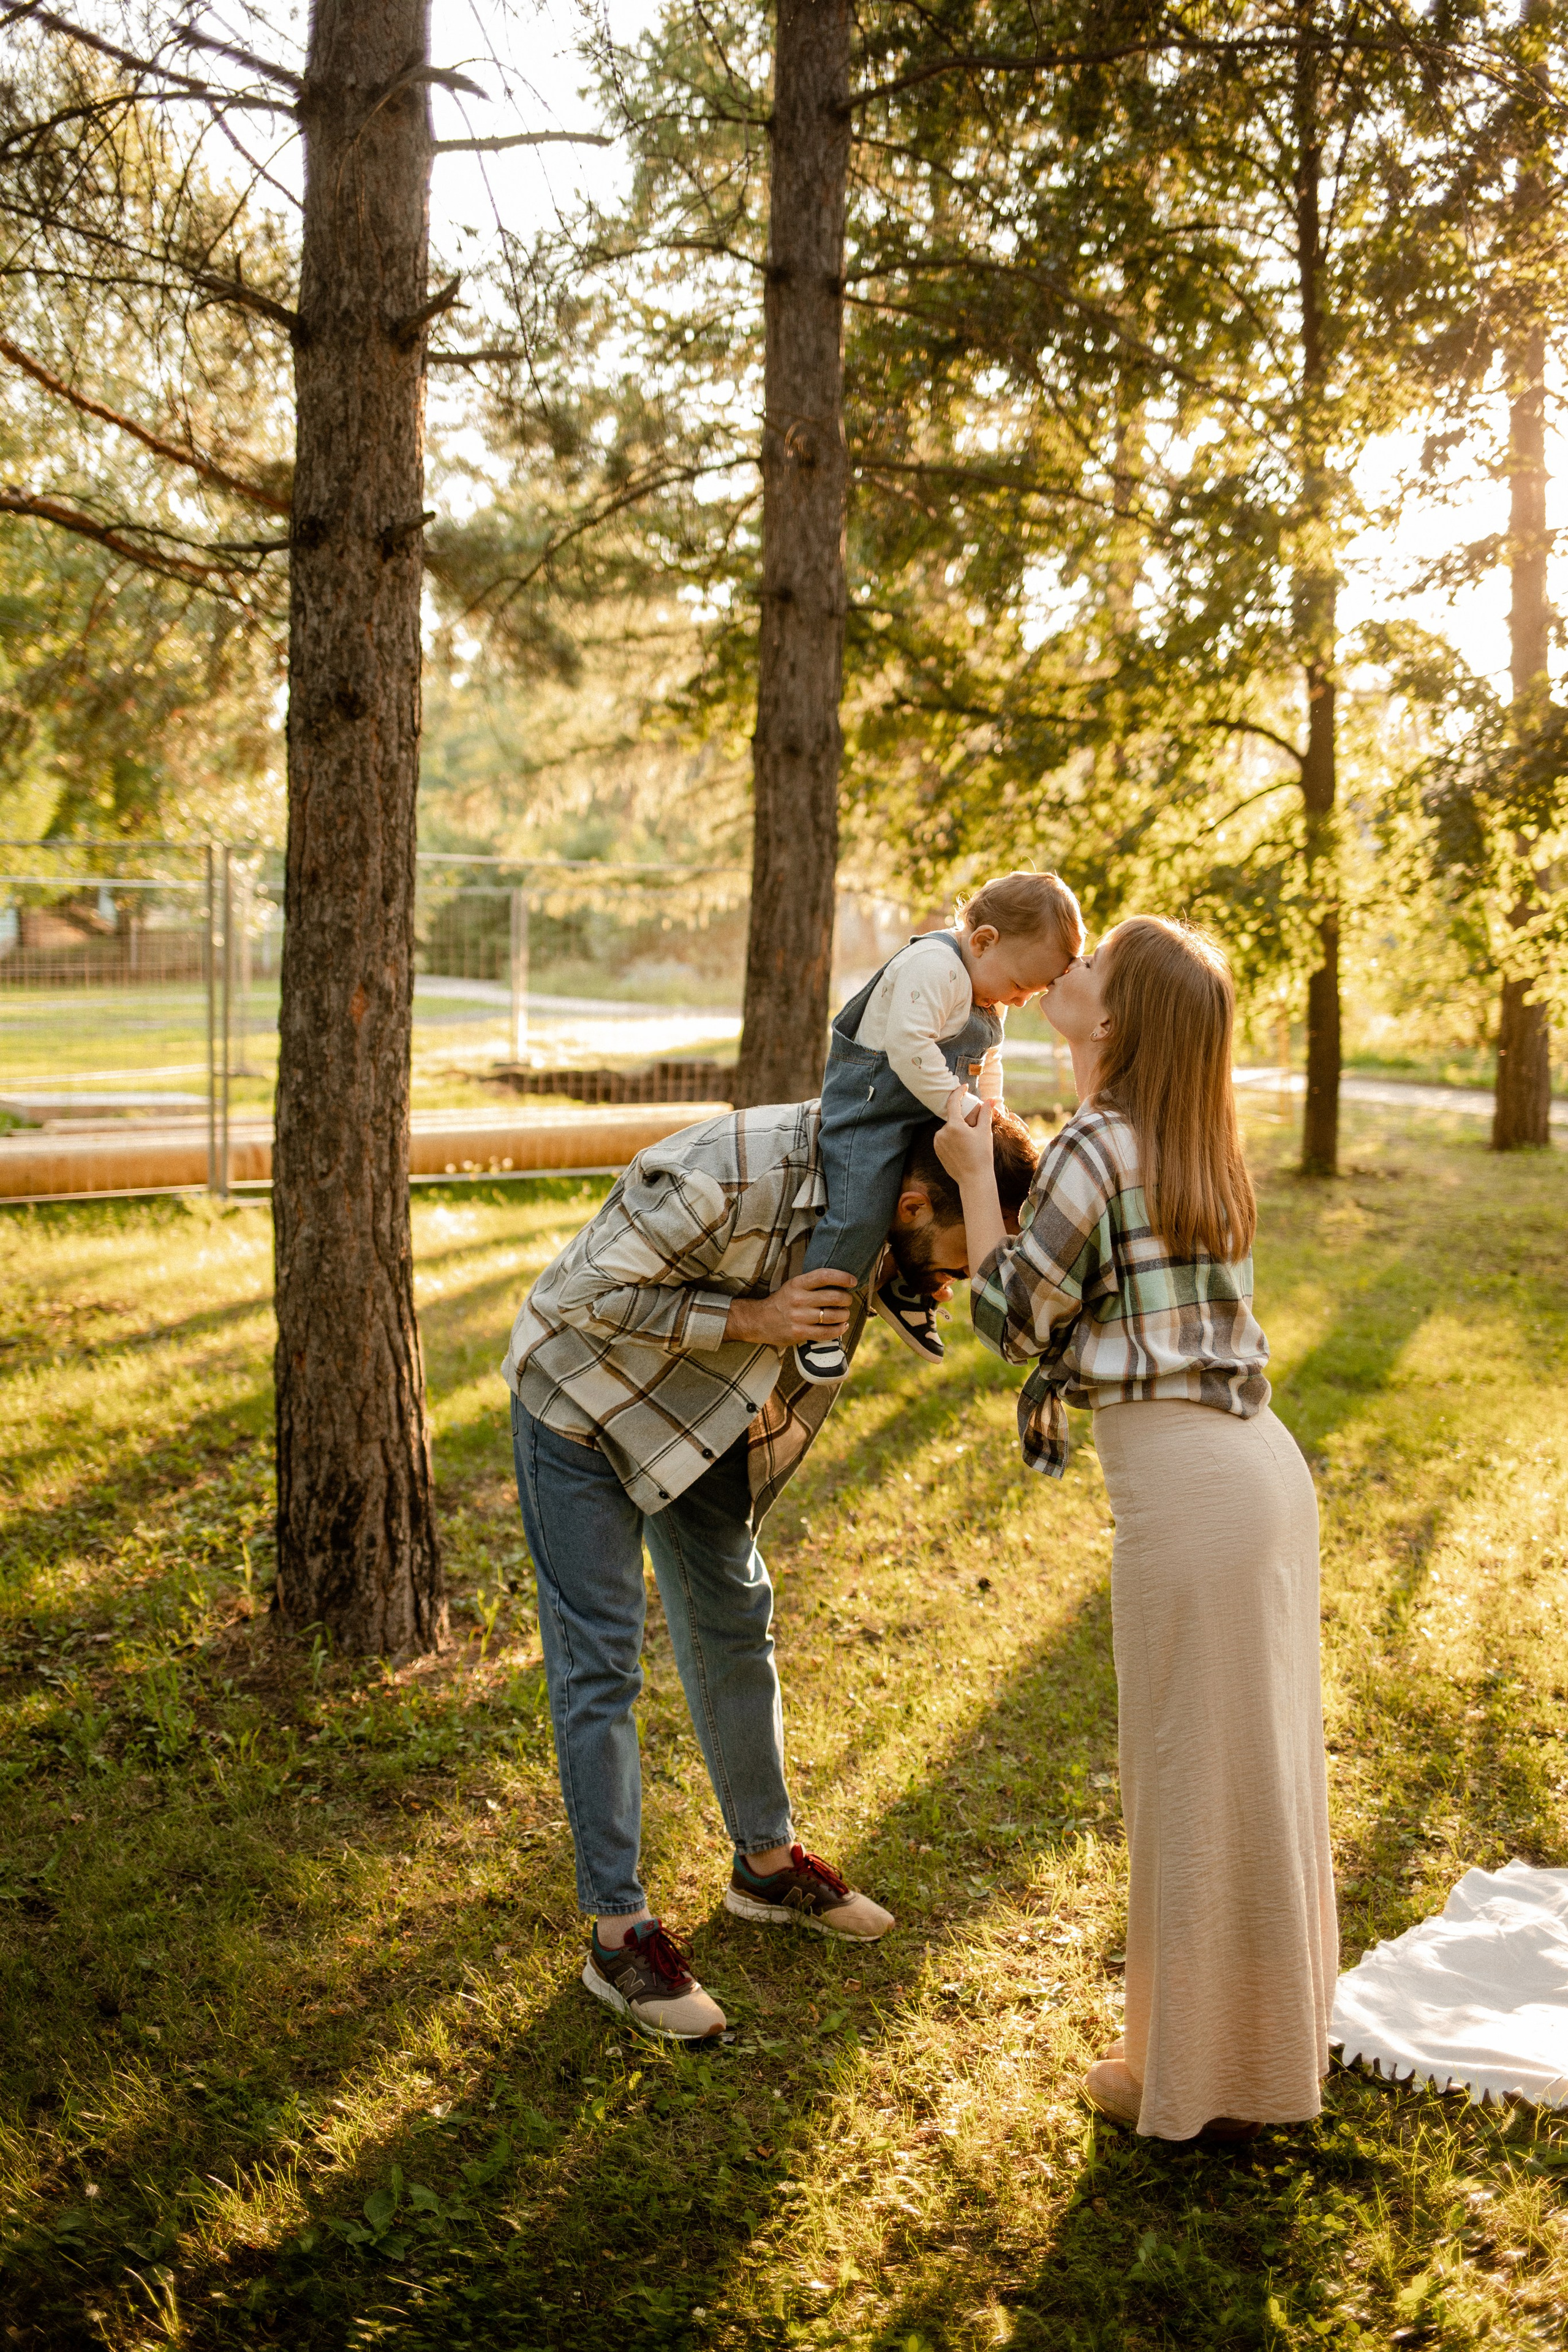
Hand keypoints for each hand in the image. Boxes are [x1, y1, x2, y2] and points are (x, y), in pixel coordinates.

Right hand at [724, 1268, 857, 1348]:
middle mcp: (798, 1299)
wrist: (759, 1321)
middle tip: (848, 1300)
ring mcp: (798, 1317)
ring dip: (844, 1315)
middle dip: (847, 1299)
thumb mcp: (793, 1286)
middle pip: (834, 1297)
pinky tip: (842, 1326)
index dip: (842, 1277)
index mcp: (797, 1284)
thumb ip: (813, 1284)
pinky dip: (839, 1330)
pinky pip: (826, 1333)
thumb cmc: (782, 1302)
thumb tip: (842, 1283)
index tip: (853, 1281)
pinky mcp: (799, 1333)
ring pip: (833, 1316)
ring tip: (844, 1314)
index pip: (824, 1276)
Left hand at [934, 1086, 995, 1182]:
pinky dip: (953, 1137)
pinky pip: (944, 1138)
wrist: (974, 1179)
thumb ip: (985, 1113)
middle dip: (964, 1118)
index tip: (964, 1087)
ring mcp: (937, 1142)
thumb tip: (991, 1099)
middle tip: (975, 1125)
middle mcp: (942, 1132)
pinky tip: (963, 1146)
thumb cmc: (981, 1155)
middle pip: (953, 1117)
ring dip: (958, 1128)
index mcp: (954, 1126)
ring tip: (970, 1141)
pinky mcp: (937, 1150)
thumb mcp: (985, 1132)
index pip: (954, 1102)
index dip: (959, 1092)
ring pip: (949, 1128)